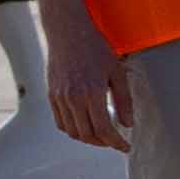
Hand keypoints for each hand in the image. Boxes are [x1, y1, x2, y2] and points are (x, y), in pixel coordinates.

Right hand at [44, 26, 132, 153]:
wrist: (68, 32)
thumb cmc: (95, 48)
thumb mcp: (116, 72)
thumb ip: (123, 100)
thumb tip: (127, 124)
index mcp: (92, 92)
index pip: (104, 129)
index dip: (116, 142)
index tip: (125, 147)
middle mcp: (73, 98)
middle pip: (87, 135)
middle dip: (103, 143)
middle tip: (115, 141)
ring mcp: (60, 98)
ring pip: (73, 132)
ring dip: (88, 139)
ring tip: (100, 135)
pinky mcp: (52, 95)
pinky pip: (61, 122)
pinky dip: (73, 129)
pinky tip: (84, 125)